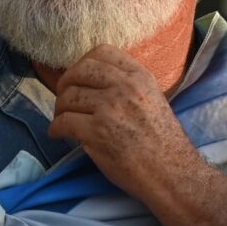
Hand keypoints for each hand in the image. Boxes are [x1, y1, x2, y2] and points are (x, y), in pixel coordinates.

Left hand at [47, 48, 199, 204]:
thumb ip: (129, 86)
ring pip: (68, 97)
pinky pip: (63, 122)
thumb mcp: (154, 100)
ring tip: (63, 119)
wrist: (170, 173)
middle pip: (79, 71)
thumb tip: (94, 82)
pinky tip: (58, 134)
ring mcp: (109, 109)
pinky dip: (55, 129)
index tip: (79, 78)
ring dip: (60, 109)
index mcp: (140, 77)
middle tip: (64, 99)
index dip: (83, 64)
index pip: (102, 52)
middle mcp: (125, 87)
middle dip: (65, 84)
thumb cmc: (164, 142)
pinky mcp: (96, 132)